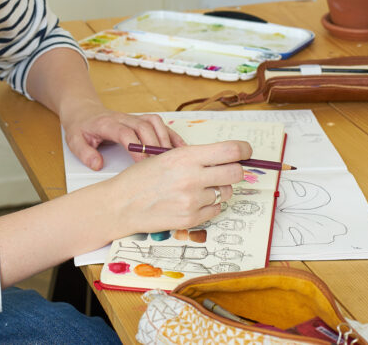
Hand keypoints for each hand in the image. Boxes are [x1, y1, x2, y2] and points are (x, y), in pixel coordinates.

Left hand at [61, 107, 185, 170]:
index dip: (136, 147)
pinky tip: (180, 148)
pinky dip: (171, 134)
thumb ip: (84, 153)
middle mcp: (123, 118)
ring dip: (165, 138)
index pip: (125, 133)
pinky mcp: (141, 120)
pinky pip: (159, 123)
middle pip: (144, 127)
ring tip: (173, 158)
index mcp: (107, 124)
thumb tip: (97, 165)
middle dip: (154, 145)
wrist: (83, 111)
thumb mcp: (74, 141)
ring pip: (154, 122)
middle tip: (161, 165)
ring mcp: (133, 118)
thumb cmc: (81, 127)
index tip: (143, 162)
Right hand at [103, 140, 252, 234]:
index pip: (231, 151)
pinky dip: (208, 206)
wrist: (121, 204)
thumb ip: (196, 156)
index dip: (244, 150)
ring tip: (197, 188)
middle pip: (236, 173)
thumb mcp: (167, 156)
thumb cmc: (141, 178)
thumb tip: (227, 156)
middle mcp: (192, 177)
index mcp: (185, 156)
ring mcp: (193, 200)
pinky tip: (191, 201)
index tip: (246, 152)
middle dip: (234, 171)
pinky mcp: (191, 218)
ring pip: (225, 192)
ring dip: (218, 189)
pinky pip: (215, 210)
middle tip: (225, 171)